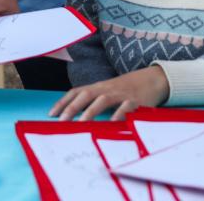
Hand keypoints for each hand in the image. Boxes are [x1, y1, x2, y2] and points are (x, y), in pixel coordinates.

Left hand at [49, 66, 169, 120]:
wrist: (152, 79)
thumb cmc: (125, 89)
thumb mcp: (107, 91)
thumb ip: (93, 100)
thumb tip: (74, 114)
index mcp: (97, 87)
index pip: (76, 92)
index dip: (63, 102)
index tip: (51, 114)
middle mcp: (106, 88)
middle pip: (85, 95)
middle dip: (72, 108)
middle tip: (61, 122)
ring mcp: (120, 93)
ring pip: (102, 100)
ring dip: (90, 112)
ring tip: (81, 125)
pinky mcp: (135, 100)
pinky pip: (125, 107)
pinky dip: (118, 115)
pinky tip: (112, 124)